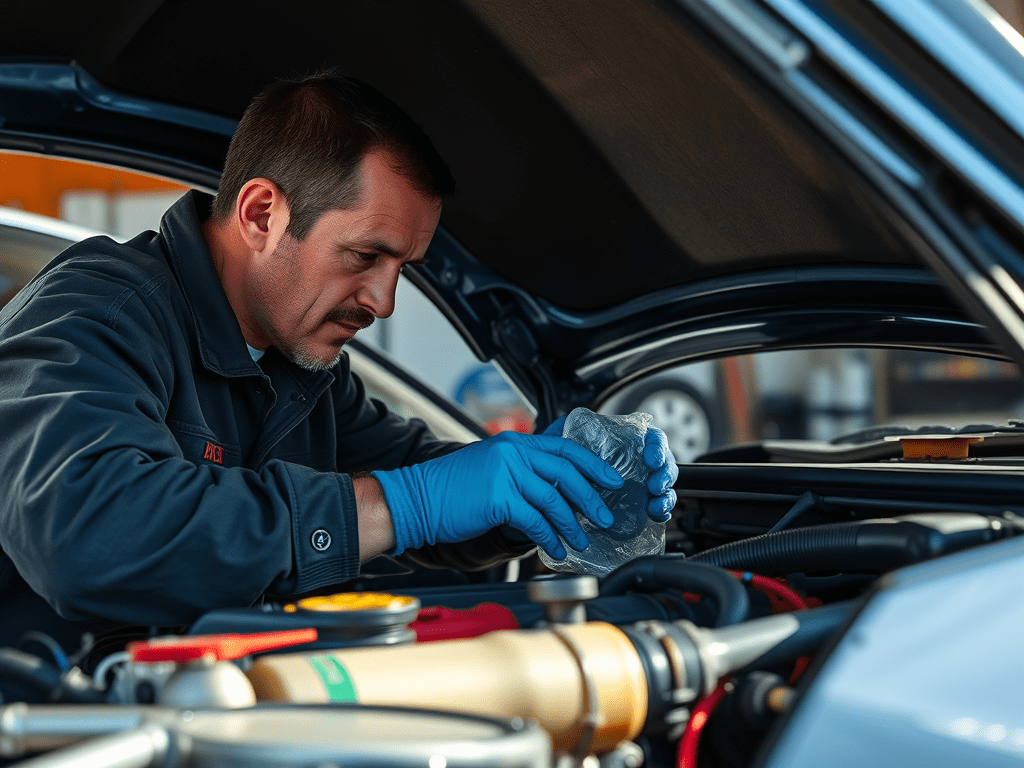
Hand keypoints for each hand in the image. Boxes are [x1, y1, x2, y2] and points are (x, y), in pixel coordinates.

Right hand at [373, 432, 623, 559]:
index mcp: (514, 443)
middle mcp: (512, 452)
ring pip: (553, 500)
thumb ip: (521, 471)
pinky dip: (549, 537)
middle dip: (590, 498)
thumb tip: (556, 489)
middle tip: (605, 517)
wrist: (415, 499)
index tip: (611, 480)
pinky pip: (535, 520)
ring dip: (571, 524)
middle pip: (566, 473)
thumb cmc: (450, 489)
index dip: (593, 465)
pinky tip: (555, 548)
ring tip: (581, 540)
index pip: (565, 448)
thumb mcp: (490, 467)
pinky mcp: (499, 497)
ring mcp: (506, 473)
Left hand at [543, 416, 677, 521]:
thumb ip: (569, 432)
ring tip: (654, 505)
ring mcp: (642, 485)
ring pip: (666, 487)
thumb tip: (567, 423)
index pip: (653, 438)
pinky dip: (662, 512)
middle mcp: (639, 463)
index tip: (651, 459)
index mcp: (628, 443)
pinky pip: (659, 509)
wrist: (560, 494)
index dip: (657, 447)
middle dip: (665, 474)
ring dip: (666, 496)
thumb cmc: (566, 465)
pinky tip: (656, 516)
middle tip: (654, 486)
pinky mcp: (641, 507)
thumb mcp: (566, 445)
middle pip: (665, 463)